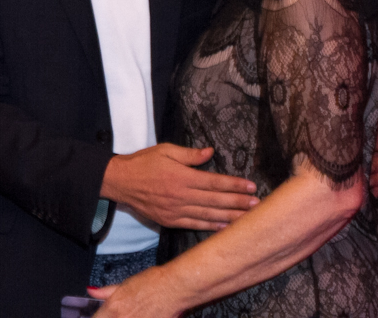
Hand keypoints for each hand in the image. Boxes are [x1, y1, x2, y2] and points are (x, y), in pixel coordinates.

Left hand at [88, 266, 180, 317]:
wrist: (175, 288)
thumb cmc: (153, 282)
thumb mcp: (125, 284)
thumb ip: (106, 292)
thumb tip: (91, 291)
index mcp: (114, 308)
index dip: (97, 317)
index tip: (100, 315)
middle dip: (112, 317)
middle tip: (124, 311)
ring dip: (126, 317)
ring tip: (134, 312)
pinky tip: (143, 314)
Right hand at [101, 144, 257, 230]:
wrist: (120, 181)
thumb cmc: (143, 163)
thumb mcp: (165, 150)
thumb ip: (189, 154)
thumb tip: (210, 152)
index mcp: (182, 176)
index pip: (214, 182)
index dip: (234, 185)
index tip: (250, 187)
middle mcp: (181, 195)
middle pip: (216, 200)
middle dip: (238, 203)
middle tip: (257, 205)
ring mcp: (176, 210)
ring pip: (209, 215)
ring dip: (230, 216)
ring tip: (248, 218)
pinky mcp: (170, 220)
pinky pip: (195, 224)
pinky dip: (211, 226)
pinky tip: (225, 226)